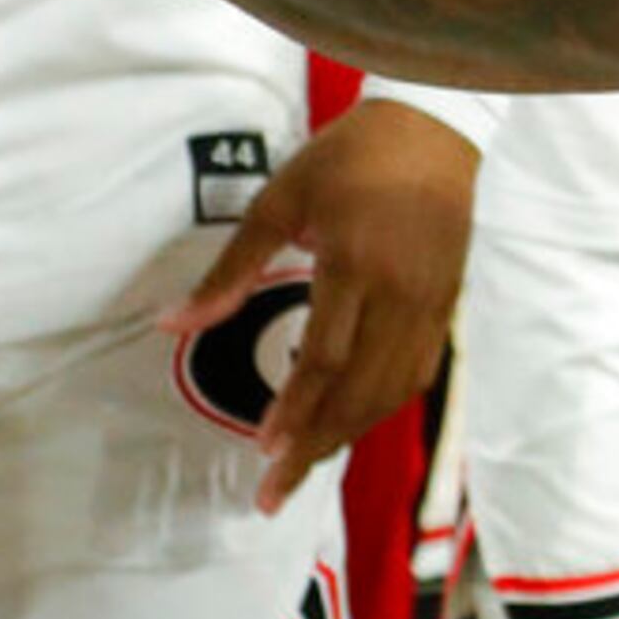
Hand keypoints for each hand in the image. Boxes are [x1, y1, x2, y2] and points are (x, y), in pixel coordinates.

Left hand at [169, 98, 478, 514]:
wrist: (433, 127)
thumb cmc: (348, 157)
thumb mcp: (278, 200)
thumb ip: (230, 271)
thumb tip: (171, 324)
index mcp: (356, 263)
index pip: (326, 358)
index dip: (294, 410)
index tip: (261, 449)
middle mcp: (400, 294)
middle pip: (360, 391)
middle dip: (314, 446)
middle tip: (272, 491)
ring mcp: (430, 304)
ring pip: (390, 392)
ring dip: (346, 435)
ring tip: (303, 464)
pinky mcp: (446, 305)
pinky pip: (414, 374)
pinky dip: (380, 406)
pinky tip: (350, 420)